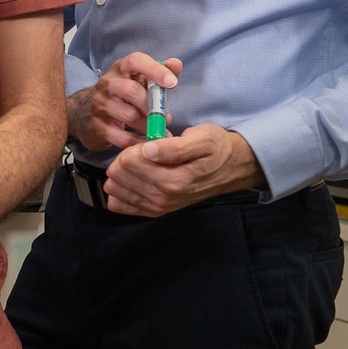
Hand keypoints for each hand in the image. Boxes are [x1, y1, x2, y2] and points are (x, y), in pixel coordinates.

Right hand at [67, 53, 182, 152]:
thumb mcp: (140, 81)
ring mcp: (100, 105)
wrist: (86, 114)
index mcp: (120, 69)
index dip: (155, 70)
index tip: (172, 83)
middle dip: (152, 106)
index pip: (135, 61)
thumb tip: (176, 64)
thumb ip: (160, 73)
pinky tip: (147, 142)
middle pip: (130, 90)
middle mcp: (107, 84)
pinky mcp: (97, 126)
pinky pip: (122, 137)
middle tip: (166, 117)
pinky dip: (138, 141)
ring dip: (148, 125)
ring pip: (128, 115)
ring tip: (158, 130)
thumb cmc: (123, 96)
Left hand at [102, 123, 263, 216]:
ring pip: (117, 190)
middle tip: (141, 151)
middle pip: (119, 176)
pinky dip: (119, 193)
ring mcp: (159, 206)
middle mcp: (164, 198)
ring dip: (120, 174)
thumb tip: (148, 150)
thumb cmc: (216, 149)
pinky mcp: (157, 209)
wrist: (230, 168)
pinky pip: (123, 206)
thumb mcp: (202, 138)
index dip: (132, 147)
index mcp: (173, 180)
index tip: (146, 143)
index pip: (128, 162)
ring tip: (136, 163)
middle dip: (124, 159)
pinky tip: (124, 182)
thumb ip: (174, 146)